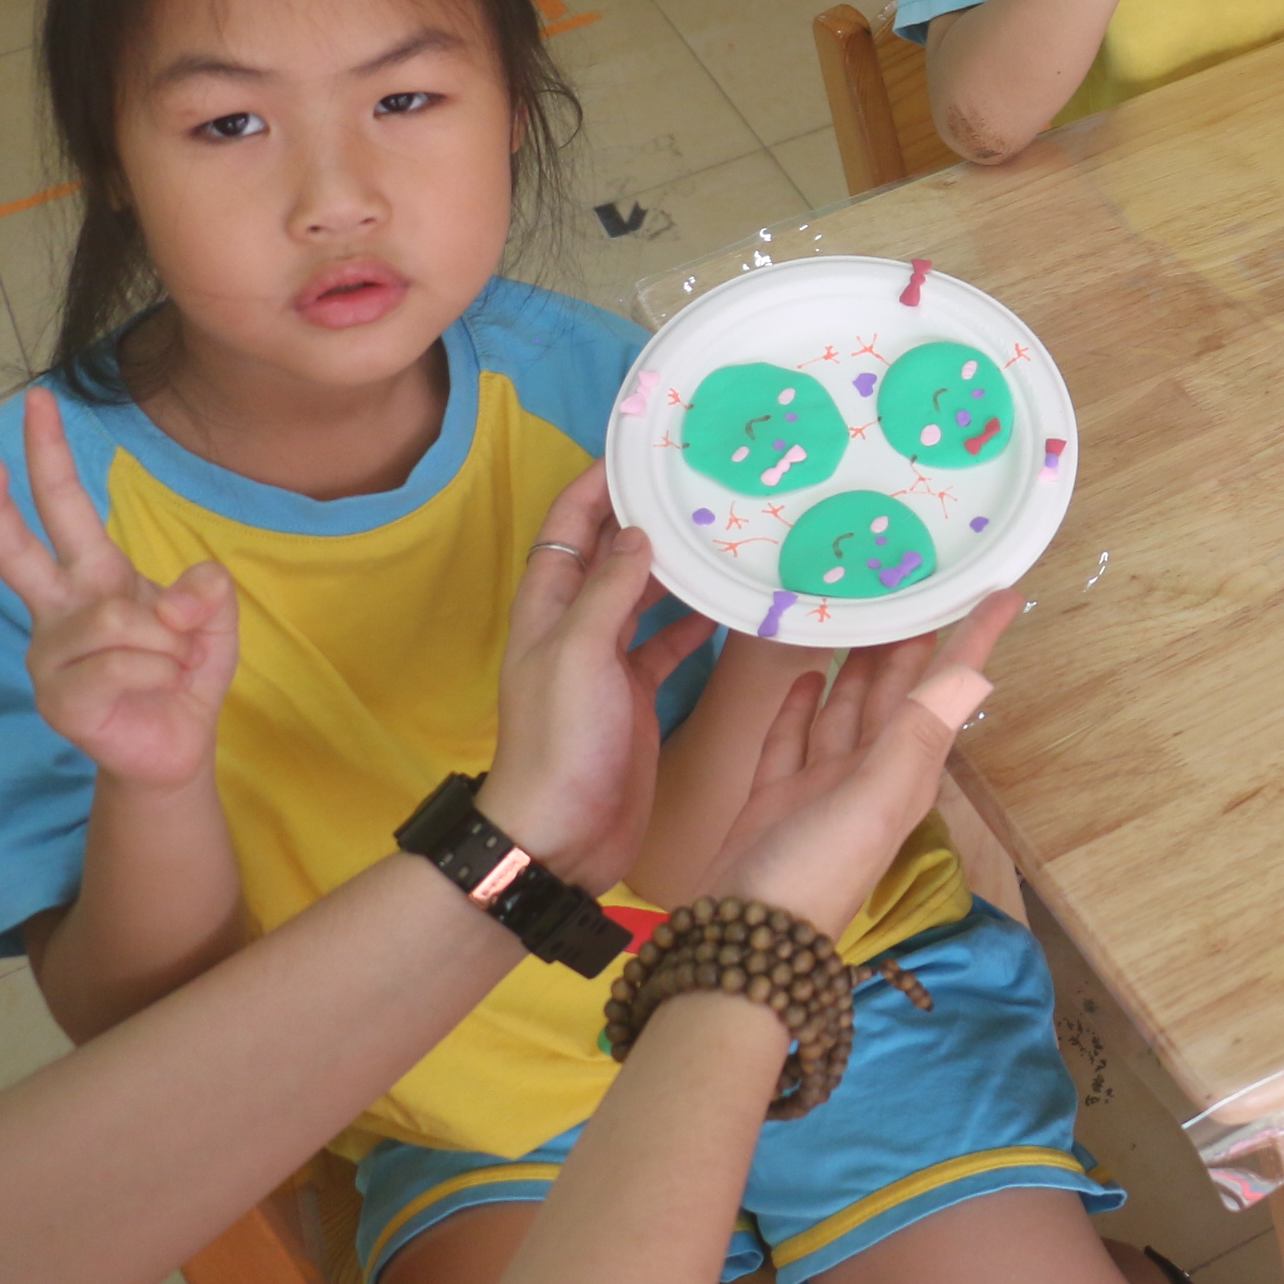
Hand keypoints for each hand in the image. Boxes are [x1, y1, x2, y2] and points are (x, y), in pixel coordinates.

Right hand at [0, 389, 236, 790]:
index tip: (38, 404)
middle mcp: (60, 608)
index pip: (65, 509)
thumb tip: (181, 595)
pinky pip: (124, 666)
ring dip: (168, 644)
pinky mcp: (57, 696)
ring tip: (168, 667)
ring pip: (120, 620)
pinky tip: (153, 690)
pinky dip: (159, 675)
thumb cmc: (183, 673)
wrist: (176, 744)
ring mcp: (50, 653)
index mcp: (95, 576)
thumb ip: (208, 593)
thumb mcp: (213, 622)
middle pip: (21, 550)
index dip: (50, 458)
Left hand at [481, 470, 713, 891]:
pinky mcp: (639, 693)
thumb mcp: (580, 655)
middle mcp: (577, 625)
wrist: (562, 834)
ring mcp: (608, 661)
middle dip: (650, 517)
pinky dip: (698, 620)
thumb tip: (639, 533)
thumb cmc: (562, 740)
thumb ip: (609, 592)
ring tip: (730, 531)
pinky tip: (734, 604)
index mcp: (549, 607)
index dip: (597, 483)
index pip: (568, 526)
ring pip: (646, 595)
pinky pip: (670, 641)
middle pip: (611, 554)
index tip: (646, 449)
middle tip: (706, 482)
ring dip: (679, 565)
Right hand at [702, 592, 1014, 930]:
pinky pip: (791, 739)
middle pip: (896, 692)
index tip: (1004, 592)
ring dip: (855, 664)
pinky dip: (800, 705)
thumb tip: (975, 674)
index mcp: (905, 771)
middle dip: (909, 641)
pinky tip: (802, 672)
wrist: (745, 947)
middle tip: (912, 579)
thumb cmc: (815, 874)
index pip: (947, 689)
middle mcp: (869, 774)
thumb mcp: (874, 802)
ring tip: (856, 611)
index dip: (975, 641)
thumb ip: (917, 736)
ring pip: (844, 708)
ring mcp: (819, 786)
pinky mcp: (772, 798)